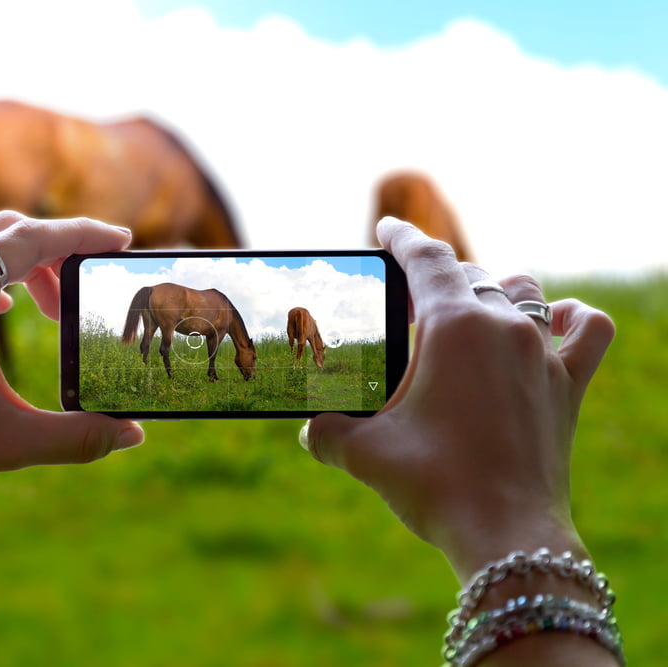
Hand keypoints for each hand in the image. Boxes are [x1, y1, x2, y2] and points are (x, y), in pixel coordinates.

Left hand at [0, 211, 144, 557]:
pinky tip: (5, 309)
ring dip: (26, 265)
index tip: (121, 241)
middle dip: (58, 248)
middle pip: (8, 232)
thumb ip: (77, 437)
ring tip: (57, 310)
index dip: (82, 235)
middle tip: (93, 278)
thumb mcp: (8, 443)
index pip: (31, 239)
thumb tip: (133, 434)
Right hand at [301, 217, 614, 580]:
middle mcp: (504, 327)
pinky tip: (550, 323)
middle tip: (404, 305)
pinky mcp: (568, 385)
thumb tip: (309, 430)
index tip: (386, 230)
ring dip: (492, 290)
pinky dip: (569, 319)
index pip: (427, 259)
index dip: (401, 238)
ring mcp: (542, 353)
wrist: (504, 534)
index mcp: (453, 327)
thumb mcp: (364, 452)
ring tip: (465, 313)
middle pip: (469, 275)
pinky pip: (587, 329)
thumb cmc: (434, 484)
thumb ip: (326, 431)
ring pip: (523, 290)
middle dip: (433, 280)